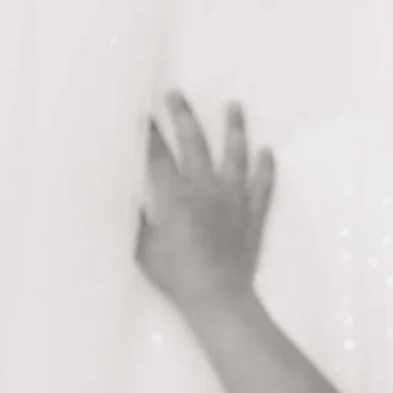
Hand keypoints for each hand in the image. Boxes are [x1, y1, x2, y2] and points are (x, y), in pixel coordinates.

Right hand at [135, 94, 273, 325]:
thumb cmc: (176, 276)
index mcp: (175, 197)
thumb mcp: (143, 250)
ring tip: (234, 106)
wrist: (218, 297)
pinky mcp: (253, 216)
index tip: (140, 113)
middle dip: (184, 117)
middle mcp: (205, 190)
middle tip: (177, 95)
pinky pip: (262, 187)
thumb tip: (125, 200)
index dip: (147, 134)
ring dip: (234, 129)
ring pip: (235, 157)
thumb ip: (136, 221)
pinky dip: (265, 169)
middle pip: (195, 145)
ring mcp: (233, 201)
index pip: (158, 157)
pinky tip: (268, 152)